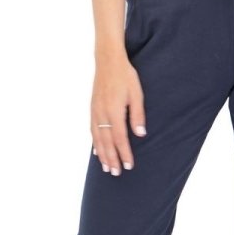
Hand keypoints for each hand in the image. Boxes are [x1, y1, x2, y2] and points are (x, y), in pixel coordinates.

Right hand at [90, 52, 146, 174]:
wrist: (107, 61)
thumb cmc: (125, 76)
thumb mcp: (136, 93)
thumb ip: (137, 115)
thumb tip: (140, 134)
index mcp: (114, 111)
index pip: (120, 138)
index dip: (124, 153)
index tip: (129, 166)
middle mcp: (102, 114)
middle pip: (107, 142)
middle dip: (112, 159)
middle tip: (116, 174)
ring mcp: (95, 112)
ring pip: (98, 138)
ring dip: (102, 155)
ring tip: (106, 168)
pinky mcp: (92, 109)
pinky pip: (92, 130)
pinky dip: (95, 143)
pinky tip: (97, 152)